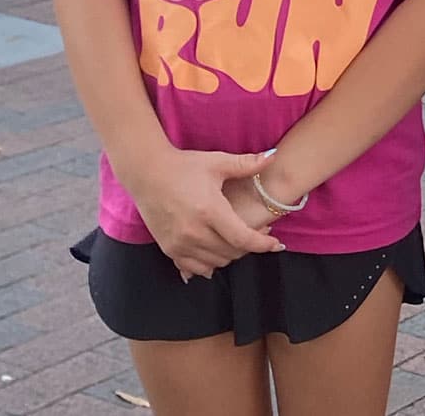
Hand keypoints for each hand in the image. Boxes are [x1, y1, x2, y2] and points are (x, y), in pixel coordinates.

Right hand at [123, 148, 284, 280]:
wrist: (146, 173)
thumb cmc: (183, 165)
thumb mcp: (216, 162)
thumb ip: (246, 164)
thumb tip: (273, 157)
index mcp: (209, 210)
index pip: (242, 238)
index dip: (263, 244)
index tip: (277, 245)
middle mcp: (193, 232)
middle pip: (231, 253)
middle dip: (250, 246)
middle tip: (259, 233)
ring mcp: (179, 243)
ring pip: (215, 262)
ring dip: (231, 255)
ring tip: (239, 239)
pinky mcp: (168, 248)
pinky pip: (194, 268)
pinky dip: (209, 264)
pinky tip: (216, 253)